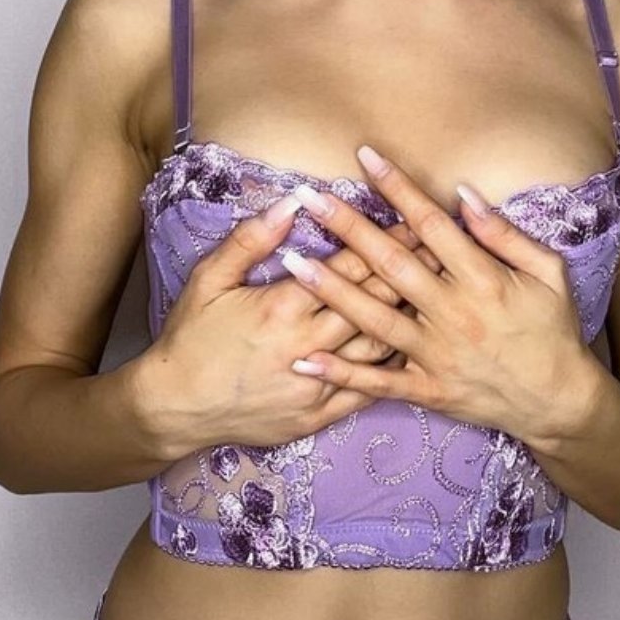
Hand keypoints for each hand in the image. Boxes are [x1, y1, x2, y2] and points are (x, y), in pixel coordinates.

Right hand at [141, 194, 438, 454]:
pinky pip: (368, 390)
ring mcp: (316, 384)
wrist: (174, 408)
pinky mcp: (317, 415)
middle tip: (445, 249)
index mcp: (282, 306)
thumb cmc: (190, 338)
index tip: (416, 218)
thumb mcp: (209, 278)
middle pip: (375, 301)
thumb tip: (290, 204)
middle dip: (412, 270)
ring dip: (412, 316)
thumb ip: (251, 240)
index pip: (349, 264)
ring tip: (440, 293)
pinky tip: (416, 348)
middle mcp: (307, 345)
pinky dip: (395, 368)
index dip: (387, 239)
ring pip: (380, 345)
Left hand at [276, 146, 589, 441]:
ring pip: (373, 319)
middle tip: (309, 198)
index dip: (397, 188)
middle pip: (391, 263)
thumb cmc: (553, 329)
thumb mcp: (548, 272)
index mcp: (483, 279)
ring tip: (292, 262)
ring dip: (330, 289)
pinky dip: (341, 373)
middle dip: (347, 227)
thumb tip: (464, 195)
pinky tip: (305, 359)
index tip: (365, 158)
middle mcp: (453, 314)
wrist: (558, 401)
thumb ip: (505, 235)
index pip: (430, 224)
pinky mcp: (428, 390)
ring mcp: (436, 355)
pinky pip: (378, 383)